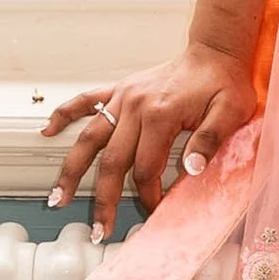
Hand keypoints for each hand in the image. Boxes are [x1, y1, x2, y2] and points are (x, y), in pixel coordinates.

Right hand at [44, 44, 256, 236]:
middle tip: (99, 228)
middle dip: (104, 199)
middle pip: (111, 161)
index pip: (146, 168)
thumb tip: (190, 169)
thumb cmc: (224, 81)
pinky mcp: (119, 89)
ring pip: (89, 138)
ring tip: (58, 196)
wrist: (215, 50)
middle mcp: (134, 106)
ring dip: (71, 169)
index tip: (155, 210)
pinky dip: (64, 115)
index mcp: (161, 115)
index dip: (149, 194)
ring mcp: (123, 97)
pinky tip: (47, 130)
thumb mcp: (231, 111)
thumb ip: (210, 140)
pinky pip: (85, 101)